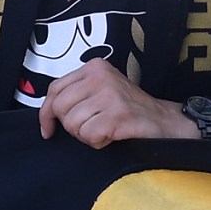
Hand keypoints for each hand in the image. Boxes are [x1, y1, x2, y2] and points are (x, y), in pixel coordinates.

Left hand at [38, 61, 196, 146]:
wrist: (164, 121)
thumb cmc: (128, 110)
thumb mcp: (100, 92)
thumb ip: (76, 96)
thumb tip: (46, 114)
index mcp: (93, 67)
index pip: (55, 90)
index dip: (46, 113)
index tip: (48, 129)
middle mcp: (100, 76)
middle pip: (61, 109)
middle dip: (71, 126)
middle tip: (92, 127)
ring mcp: (110, 94)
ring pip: (73, 124)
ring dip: (86, 135)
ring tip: (105, 129)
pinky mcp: (117, 114)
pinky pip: (89, 135)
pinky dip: (98, 142)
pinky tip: (112, 135)